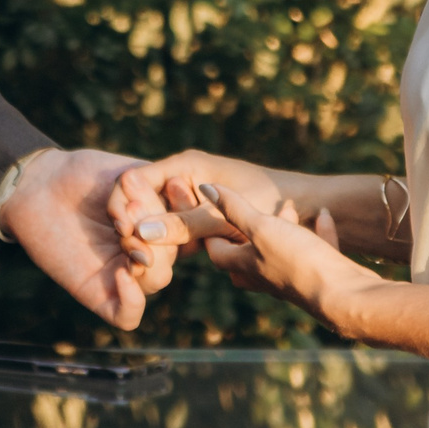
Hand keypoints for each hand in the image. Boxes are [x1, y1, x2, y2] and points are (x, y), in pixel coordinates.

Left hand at [0, 148, 179, 329]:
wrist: (39, 184)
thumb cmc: (83, 174)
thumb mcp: (128, 174)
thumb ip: (160, 188)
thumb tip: (186, 196)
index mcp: (159, 223)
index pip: (190, 228)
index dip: (187, 211)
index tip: (173, 185)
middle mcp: (146, 250)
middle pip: (173, 254)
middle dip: (158, 230)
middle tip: (132, 208)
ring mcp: (123, 273)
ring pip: (157, 280)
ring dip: (148, 257)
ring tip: (124, 234)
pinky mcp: (98, 293)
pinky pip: (128, 316)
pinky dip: (132, 300)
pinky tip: (123, 273)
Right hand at [109, 150, 288, 255]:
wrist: (306, 206)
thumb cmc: (267, 199)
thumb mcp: (220, 216)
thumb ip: (181, 225)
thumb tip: (141, 234)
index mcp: (184, 164)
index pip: (136, 180)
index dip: (126, 205)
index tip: (122, 233)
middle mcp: (184, 177)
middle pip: (145, 201)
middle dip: (139, 226)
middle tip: (134, 254)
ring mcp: (193, 197)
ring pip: (161, 220)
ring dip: (157, 239)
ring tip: (148, 260)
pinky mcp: (202, 216)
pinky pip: (178, 230)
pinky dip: (175, 245)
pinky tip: (168, 262)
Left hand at [199, 183, 379, 334]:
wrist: (343, 294)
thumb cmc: (296, 260)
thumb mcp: (261, 227)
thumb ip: (234, 208)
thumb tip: (205, 188)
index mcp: (245, 267)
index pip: (217, 252)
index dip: (213, 232)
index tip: (215, 210)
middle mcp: (265, 278)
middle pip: (247, 255)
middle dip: (251, 229)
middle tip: (256, 208)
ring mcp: (293, 280)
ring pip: (281, 253)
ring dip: (285, 228)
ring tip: (290, 209)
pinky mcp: (319, 278)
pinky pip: (314, 254)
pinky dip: (317, 235)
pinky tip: (324, 217)